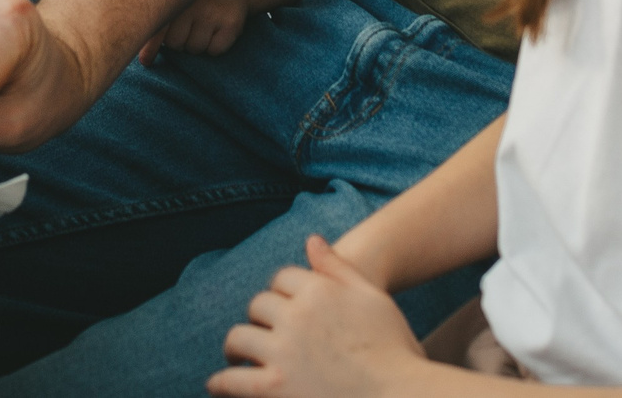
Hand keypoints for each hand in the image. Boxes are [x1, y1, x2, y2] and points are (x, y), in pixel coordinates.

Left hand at [141, 0, 251, 63]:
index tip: (146, 61)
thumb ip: (156, 29)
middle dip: (180, 42)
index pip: (158, 28)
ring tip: (203, 27)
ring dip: (197, 45)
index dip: (150, 47)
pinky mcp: (231, 24)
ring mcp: (212, 13)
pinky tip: (217, 31)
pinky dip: (214, 47)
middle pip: (175, 44)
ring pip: (195, 49)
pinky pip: (214, 51)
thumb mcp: (177, 5)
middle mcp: (193, 4)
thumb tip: (145, 62)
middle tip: (188, 28)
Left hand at [213, 236, 424, 397]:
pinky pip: (233, 382)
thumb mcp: (371, 298)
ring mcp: (283, 353)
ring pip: (240, 338)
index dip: (282, 293)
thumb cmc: (394, 350)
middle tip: (259, 334)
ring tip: (236, 358)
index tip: (282, 308)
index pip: (282, 278)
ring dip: (236, 348)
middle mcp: (296, 316)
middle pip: (259, 306)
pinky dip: (221, 383)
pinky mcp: (274, 388)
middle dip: (260, 319)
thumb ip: (337, 268)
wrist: (403, 397)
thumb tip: (311, 240)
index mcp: (319, 290)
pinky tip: (218, 385)